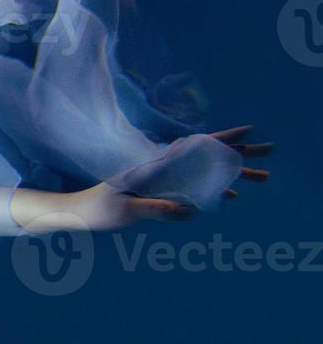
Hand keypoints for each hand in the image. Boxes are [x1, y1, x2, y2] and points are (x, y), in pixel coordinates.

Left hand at [48, 126, 271, 232]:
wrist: (76, 212)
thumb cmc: (96, 210)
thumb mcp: (126, 211)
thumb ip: (156, 209)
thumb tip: (189, 211)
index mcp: (152, 167)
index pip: (193, 148)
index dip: (221, 139)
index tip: (247, 131)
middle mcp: (157, 168)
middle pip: (204, 157)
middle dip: (235, 153)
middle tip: (268, 151)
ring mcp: (156, 179)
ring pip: (199, 171)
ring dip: (227, 171)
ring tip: (255, 175)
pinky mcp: (153, 190)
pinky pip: (189, 186)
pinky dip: (210, 187)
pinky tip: (224, 193)